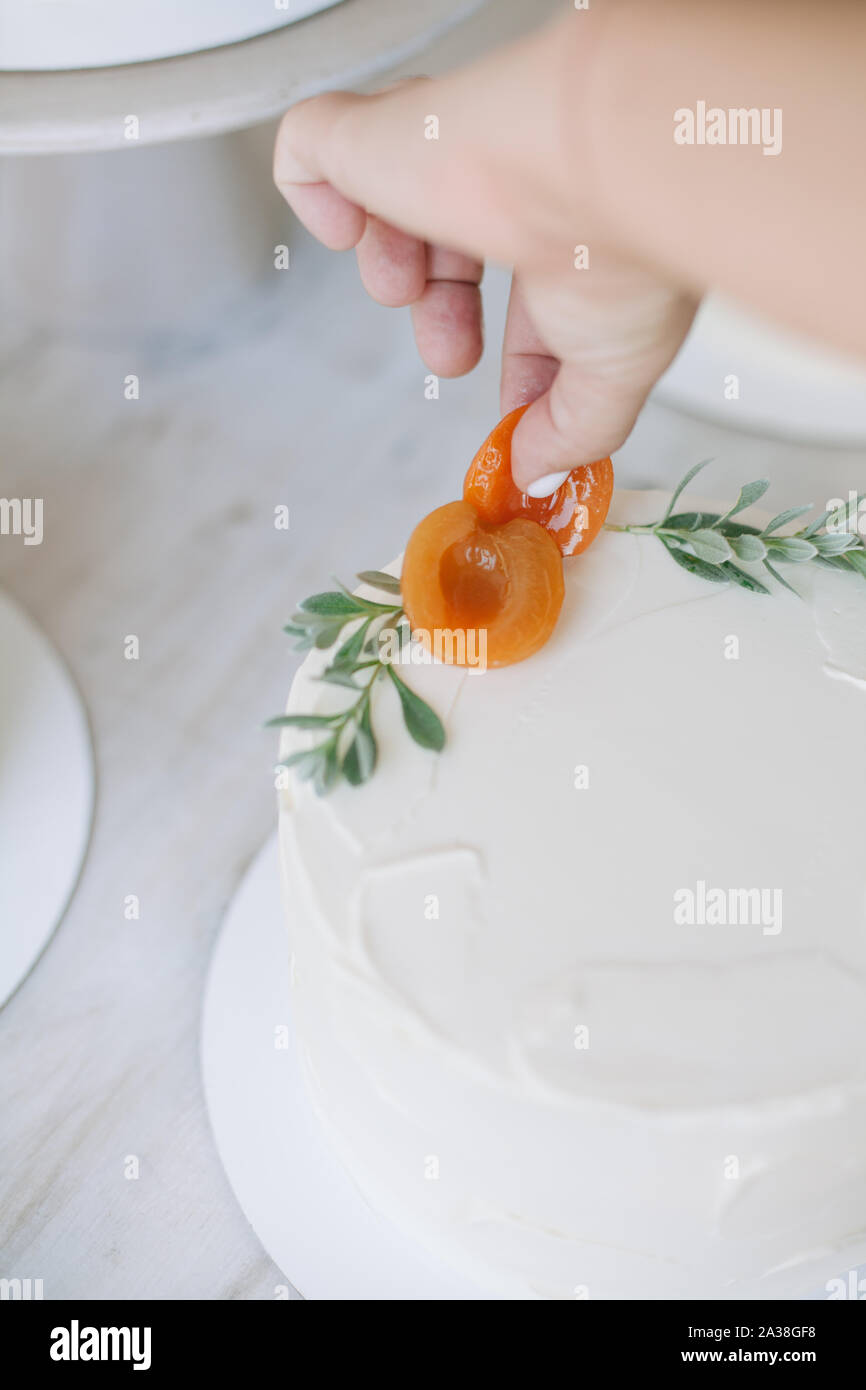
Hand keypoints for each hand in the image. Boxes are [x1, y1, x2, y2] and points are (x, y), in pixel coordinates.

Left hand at [273, 32, 696, 490]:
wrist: (598, 168)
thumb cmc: (623, 253)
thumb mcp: (615, 377)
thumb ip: (574, 433)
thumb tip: (536, 476)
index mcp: (577, 227)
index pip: (532, 287)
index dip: (517, 351)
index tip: (513, 413)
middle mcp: (512, 180)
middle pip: (455, 240)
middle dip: (441, 312)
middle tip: (448, 356)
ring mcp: (442, 147)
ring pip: (388, 192)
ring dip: (390, 263)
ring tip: (403, 287)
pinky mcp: (375, 130)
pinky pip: (311, 146)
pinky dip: (311, 199)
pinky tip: (346, 228)